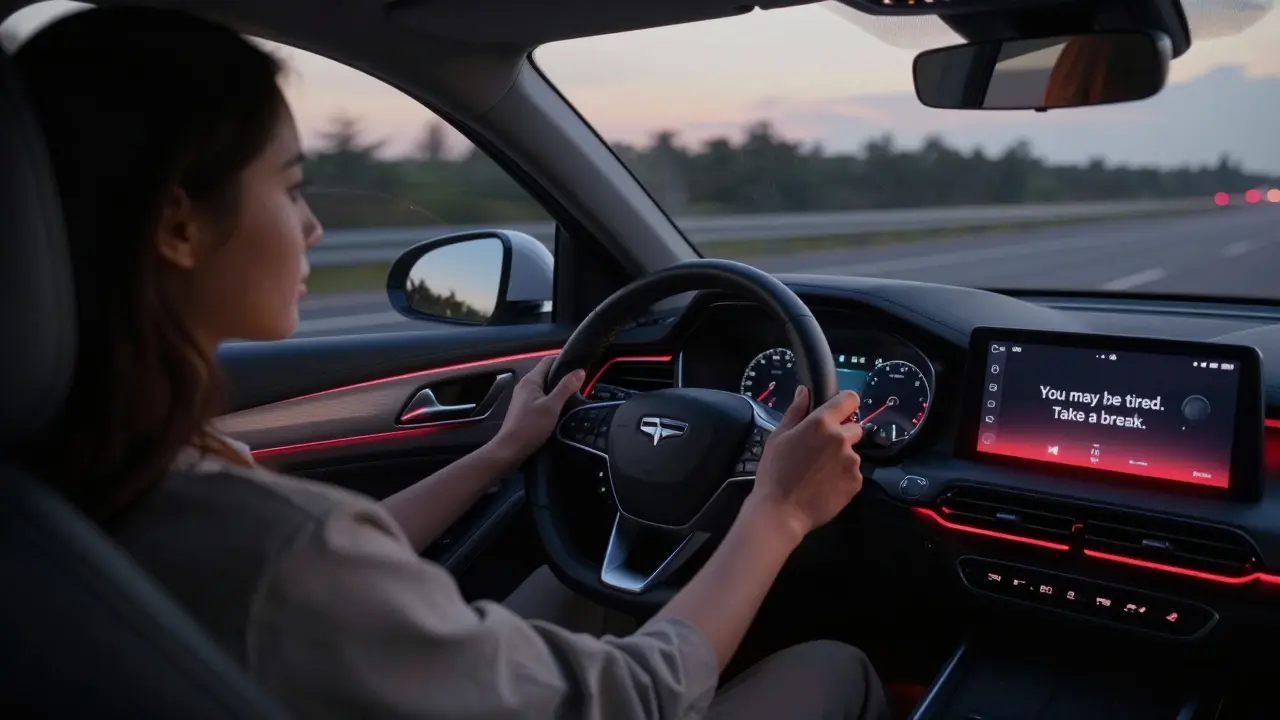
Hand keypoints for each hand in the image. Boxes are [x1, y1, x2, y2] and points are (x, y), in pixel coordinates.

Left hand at [493, 355, 585, 461]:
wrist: (510, 449)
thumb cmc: (531, 426)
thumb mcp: (552, 406)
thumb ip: (566, 387)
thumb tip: (580, 370)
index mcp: (530, 380)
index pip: (548, 361)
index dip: (563, 360)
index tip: (580, 367)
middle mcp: (525, 385)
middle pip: (546, 374)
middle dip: (562, 376)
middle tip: (581, 384)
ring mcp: (522, 397)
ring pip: (543, 387)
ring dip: (557, 390)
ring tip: (574, 396)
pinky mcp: (523, 409)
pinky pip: (540, 398)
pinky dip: (550, 400)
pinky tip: (559, 409)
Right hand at [746, 387, 864, 542]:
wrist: (781, 511)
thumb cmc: (775, 471)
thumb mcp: (778, 437)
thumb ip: (795, 411)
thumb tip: (804, 391)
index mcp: (822, 423)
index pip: (849, 399)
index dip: (846, 403)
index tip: (839, 412)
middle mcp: (841, 438)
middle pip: (854, 428)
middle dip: (842, 435)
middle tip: (821, 451)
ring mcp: (852, 461)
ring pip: (852, 453)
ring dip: (841, 458)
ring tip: (820, 473)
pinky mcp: (856, 482)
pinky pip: (853, 473)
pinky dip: (843, 477)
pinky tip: (826, 486)